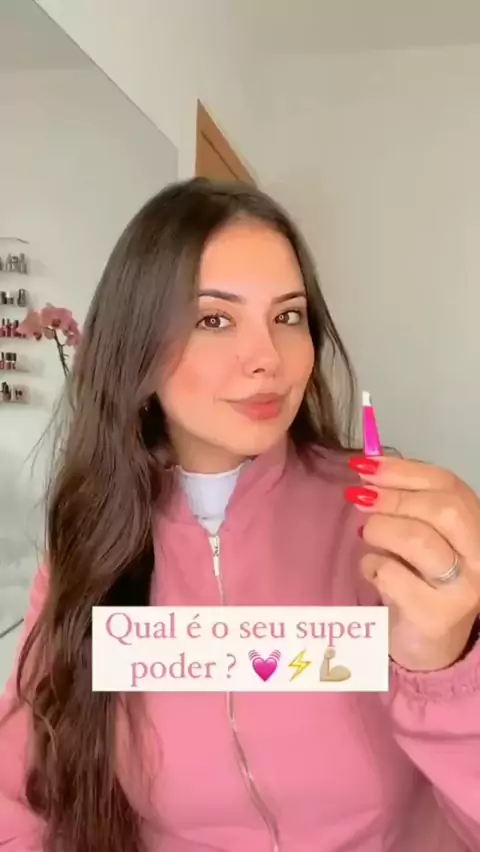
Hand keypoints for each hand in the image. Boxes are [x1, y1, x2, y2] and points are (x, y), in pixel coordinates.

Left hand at [346, 456, 479, 671]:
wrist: (430, 644)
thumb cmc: (422, 580)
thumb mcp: (423, 535)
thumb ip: (405, 504)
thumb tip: (366, 470)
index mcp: (476, 525)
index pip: (447, 484)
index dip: (403, 470)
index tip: (365, 465)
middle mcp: (479, 556)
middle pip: (442, 509)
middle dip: (393, 497)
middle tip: (359, 498)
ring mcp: (462, 589)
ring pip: (420, 540)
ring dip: (382, 529)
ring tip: (366, 533)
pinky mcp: (436, 616)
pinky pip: (395, 577)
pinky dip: (373, 566)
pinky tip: (372, 569)